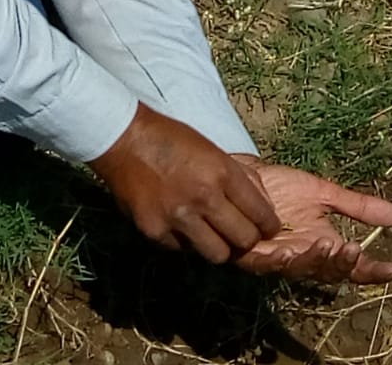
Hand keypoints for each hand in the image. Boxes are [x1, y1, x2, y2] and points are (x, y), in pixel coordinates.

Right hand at [88, 104, 280, 262]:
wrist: (122, 138)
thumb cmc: (170, 138)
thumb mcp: (211, 148)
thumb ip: (237, 176)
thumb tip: (262, 203)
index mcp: (221, 172)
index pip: (260, 214)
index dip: (268, 225)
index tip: (267, 228)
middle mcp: (203, 198)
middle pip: (243, 241)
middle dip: (247, 239)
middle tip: (242, 234)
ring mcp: (179, 218)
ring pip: (217, 255)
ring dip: (218, 246)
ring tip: (212, 234)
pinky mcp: (156, 231)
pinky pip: (183, 249)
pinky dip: (185, 240)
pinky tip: (179, 223)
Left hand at [231, 157, 391, 283]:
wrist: (244, 174)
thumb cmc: (281, 186)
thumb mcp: (325, 193)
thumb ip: (357, 207)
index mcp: (323, 246)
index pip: (353, 266)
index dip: (374, 271)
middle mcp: (303, 257)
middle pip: (329, 272)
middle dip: (342, 263)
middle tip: (354, 248)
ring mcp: (278, 258)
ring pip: (301, 270)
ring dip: (316, 261)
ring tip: (327, 245)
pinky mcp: (252, 253)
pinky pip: (267, 263)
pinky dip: (279, 259)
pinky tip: (287, 251)